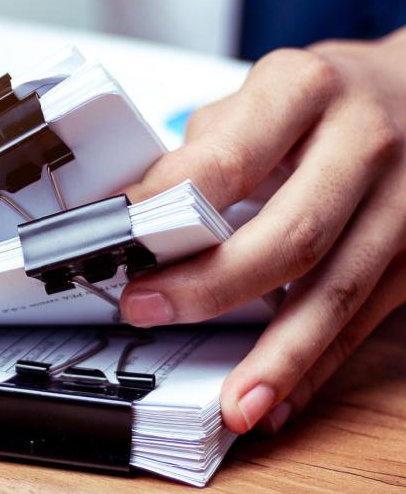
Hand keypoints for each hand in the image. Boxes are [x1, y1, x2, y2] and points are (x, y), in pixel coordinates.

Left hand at [120, 34, 405, 433]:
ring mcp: (405, 202)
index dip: (166, 207)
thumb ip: (206, 149)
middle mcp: (364, 144)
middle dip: (210, 285)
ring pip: (336, 291)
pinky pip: (366, 318)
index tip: (116, 242)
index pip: (227, 160)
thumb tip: (137, 215)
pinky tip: (281, 398)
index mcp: (307, 90)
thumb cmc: (324, 97)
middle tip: (146, 310)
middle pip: (289, 235)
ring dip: (279, 355)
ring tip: (233, 402)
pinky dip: (318, 363)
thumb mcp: (260, 93)